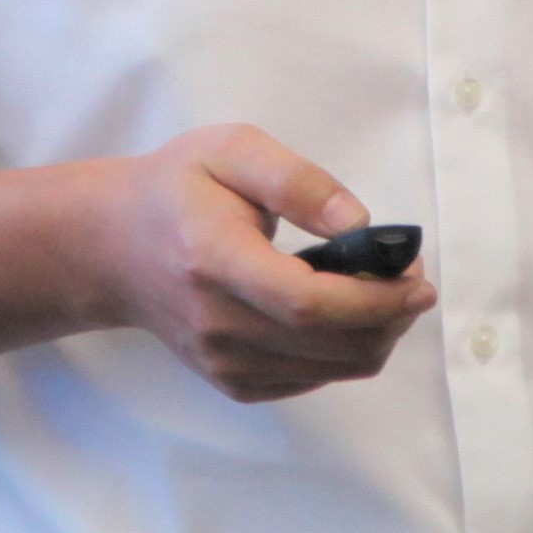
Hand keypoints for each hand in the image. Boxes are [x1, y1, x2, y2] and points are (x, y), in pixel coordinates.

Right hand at [83, 125, 431, 403]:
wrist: (115, 247)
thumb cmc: (177, 190)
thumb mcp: (232, 151)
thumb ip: (298, 181)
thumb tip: (358, 222)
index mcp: (214, 260)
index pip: (306, 303)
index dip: (374, 300)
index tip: (417, 281)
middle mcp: (216, 324)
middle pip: (330, 344)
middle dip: (391, 316)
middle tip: (411, 278)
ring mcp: (222, 362)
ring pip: (332, 369)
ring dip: (377, 334)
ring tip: (382, 289)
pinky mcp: (233, 381)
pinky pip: (313, 379)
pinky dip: (345, 351)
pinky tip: (342, 311)